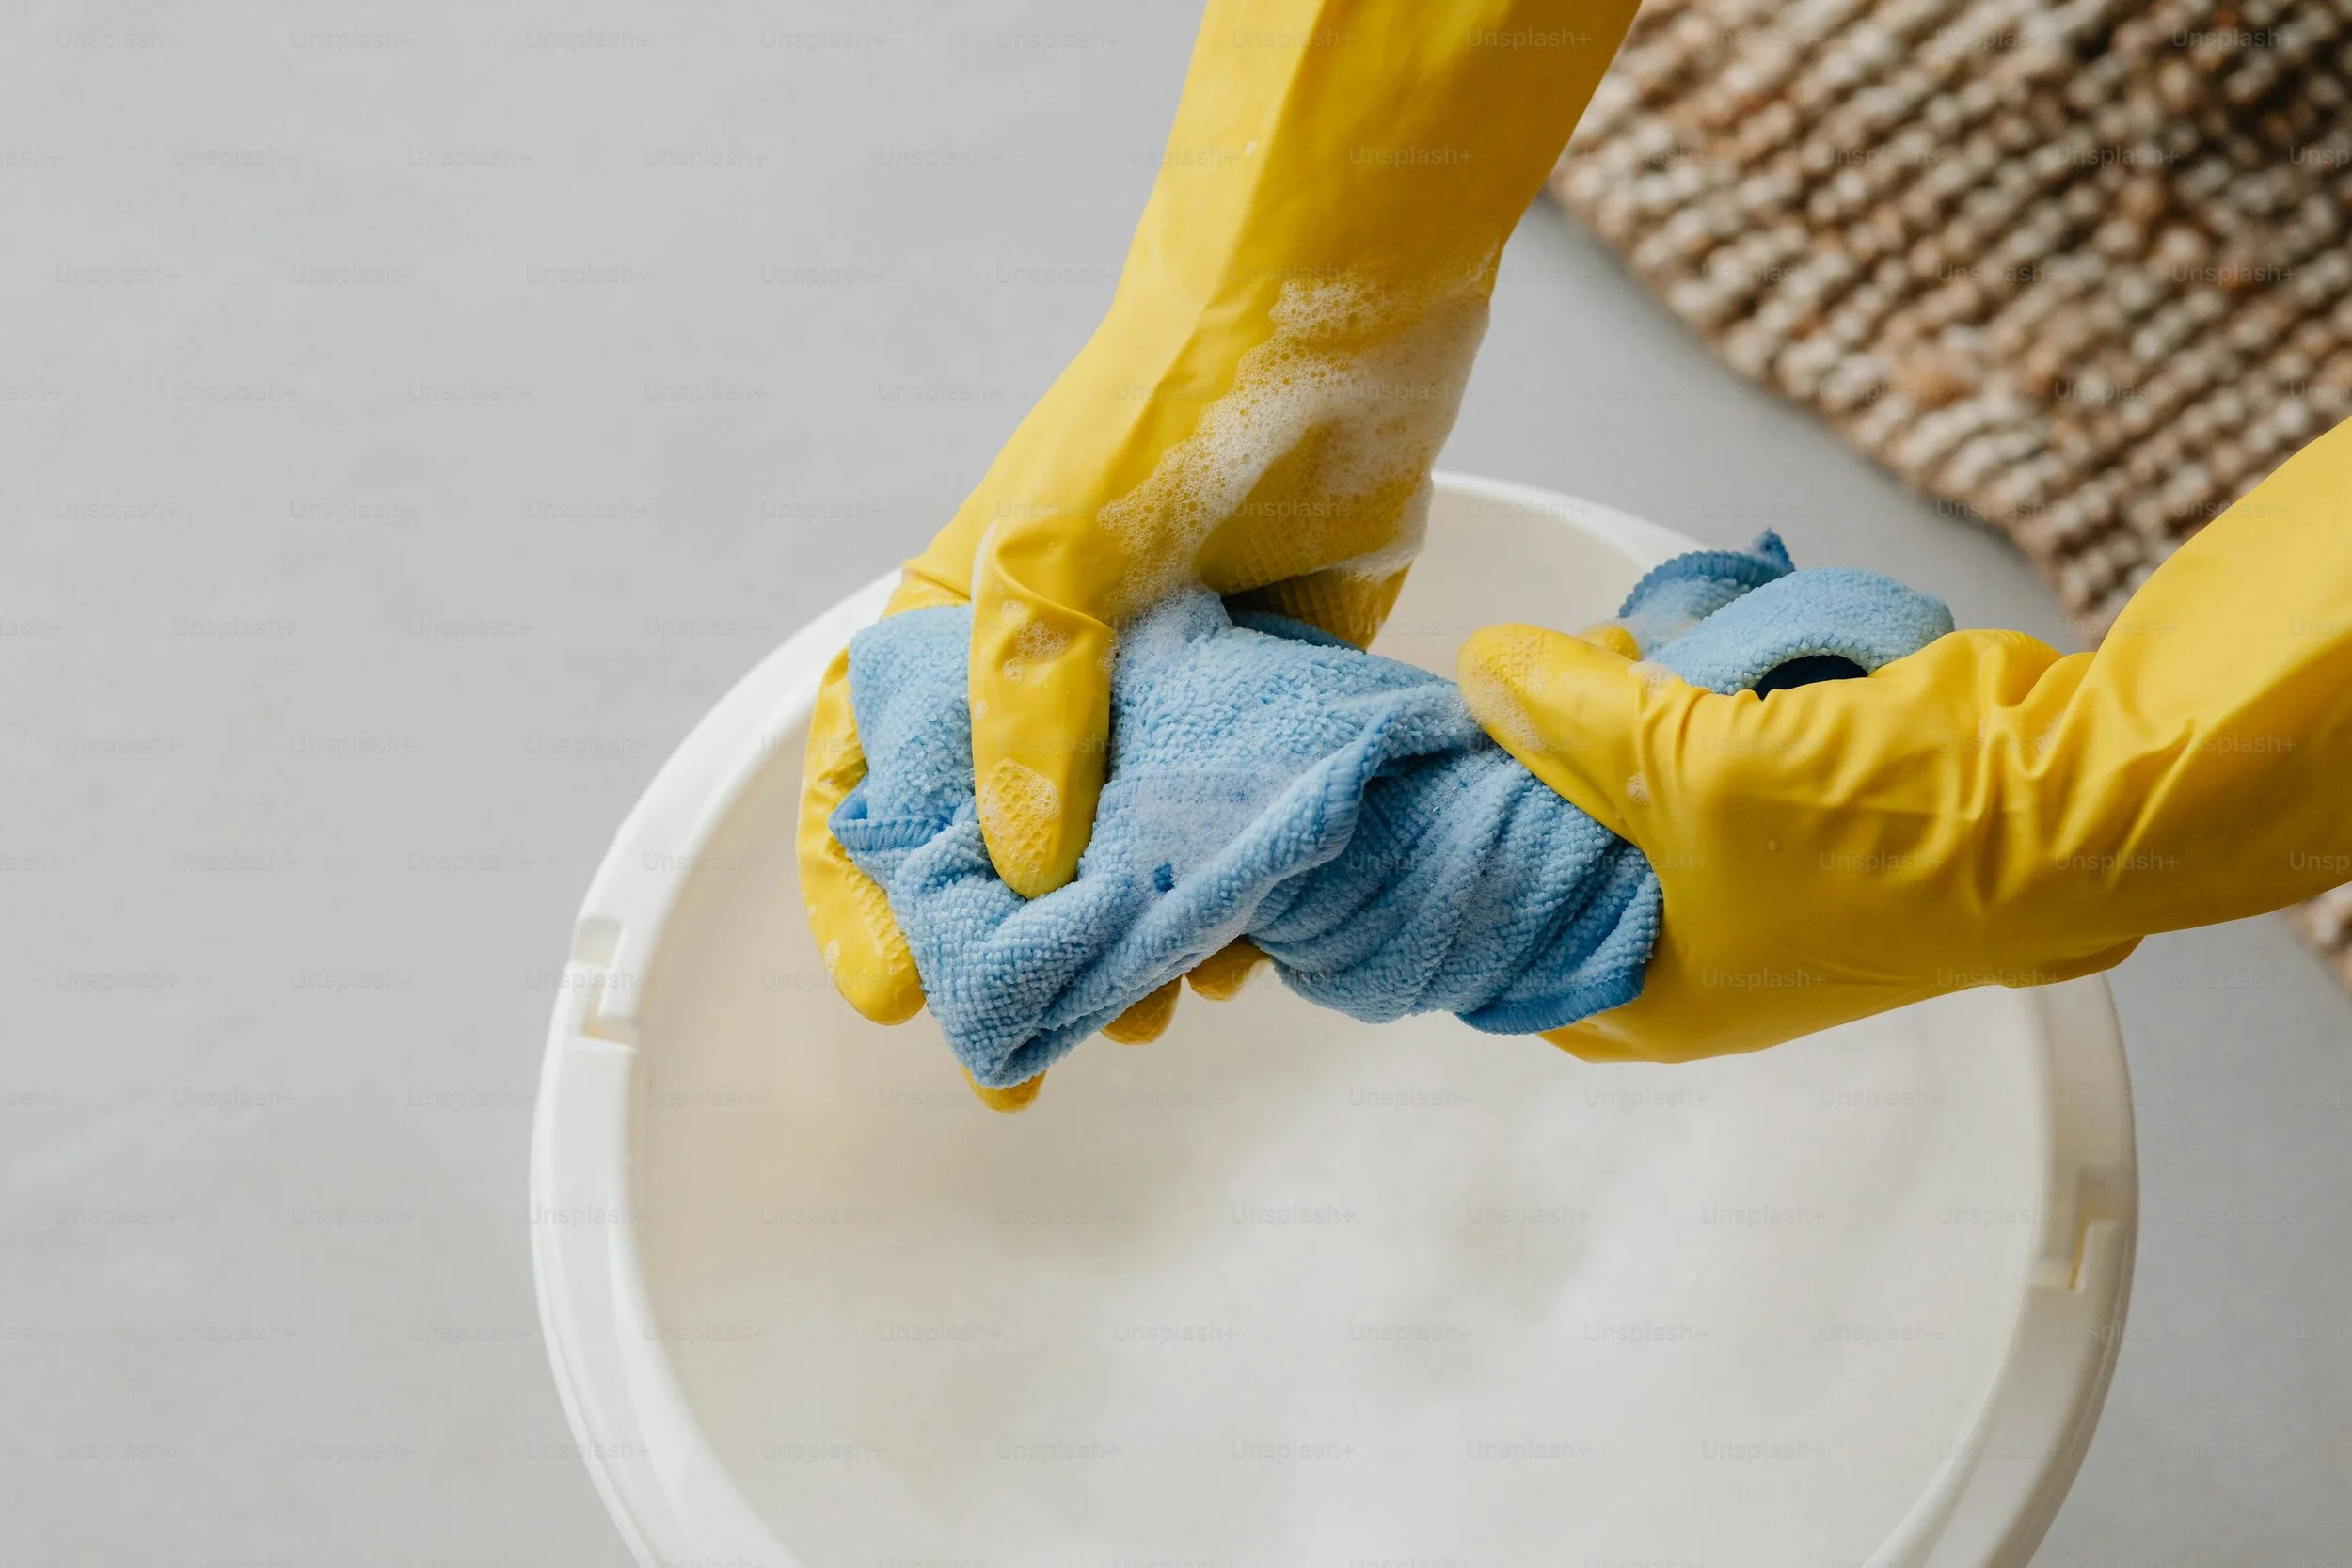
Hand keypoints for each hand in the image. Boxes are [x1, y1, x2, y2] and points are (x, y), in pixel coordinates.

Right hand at [798, 0, 1642, 1105]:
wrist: (1336, 325)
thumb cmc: (1155, 418)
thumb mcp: (1049, 559)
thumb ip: (1027, 717)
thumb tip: (1028, 874)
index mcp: (966, 636)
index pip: (876, 781)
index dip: (865, 892)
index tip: (890, 991)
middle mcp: (1061, 684)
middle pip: (1008, 850)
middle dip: (1011, 957)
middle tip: (1027, 1054)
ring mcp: (1172, 705)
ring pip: (1131, 862)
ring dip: (1129, 948)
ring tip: (1144, 1016)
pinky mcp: (1275, 711)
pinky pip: (1242, 833)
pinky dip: (1236, 902)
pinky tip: (1241, 953)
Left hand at [1457, 420, 2351, 1061]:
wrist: (2057, 796)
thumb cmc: (1877, 830)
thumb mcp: (1687, 765)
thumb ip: (1568, 715)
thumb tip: (1482, 667)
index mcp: (1655, 998)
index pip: (1509, 947)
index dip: (1473, 860)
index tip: (1450, 770)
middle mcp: (1694, 956)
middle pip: (1568, 854)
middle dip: (1549, 764)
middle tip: (1529, 686)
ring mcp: (1747, 882)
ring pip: (1633, 790)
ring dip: (1623, 715)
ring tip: (1615, 653)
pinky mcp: (1795, 811)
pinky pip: (1705, 754)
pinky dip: (1690, 700)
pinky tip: (1675, 649)